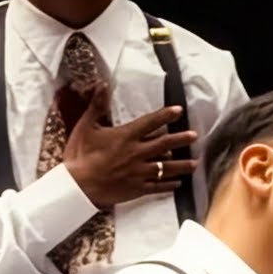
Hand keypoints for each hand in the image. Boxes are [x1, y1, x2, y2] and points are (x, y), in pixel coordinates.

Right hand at [63, 83, 198, 207]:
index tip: (178, 111)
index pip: (150, 122)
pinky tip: (177, 183)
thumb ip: (97, 106)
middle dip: (181, 139)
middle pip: (165, 144)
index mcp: (126, 136)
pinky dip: (169, 184)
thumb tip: (102, 85)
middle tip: (195, 135)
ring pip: (166, 167)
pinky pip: (158, 186)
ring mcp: (139, 172)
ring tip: (195, 163)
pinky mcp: (137, 188)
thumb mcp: (85, 127)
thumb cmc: (79, 156)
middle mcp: (136, 153)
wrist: (77, 186)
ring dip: (182, 164)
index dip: (165, 115)